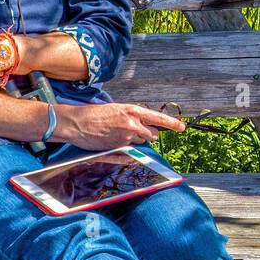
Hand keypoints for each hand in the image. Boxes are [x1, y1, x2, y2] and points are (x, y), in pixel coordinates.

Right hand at [55, 102, 184, 149]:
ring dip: (135, 140)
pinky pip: (130, 150)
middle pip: (153, 134)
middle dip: (148, 134)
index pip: (158, 118)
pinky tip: (113, 140)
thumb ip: (132, 117)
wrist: (77, 123)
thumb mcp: (116, 109)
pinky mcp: (119, 148)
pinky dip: (125, 147)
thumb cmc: (94, 115)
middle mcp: (132, 124)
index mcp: (132, 111)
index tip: (182, 128)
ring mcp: (126, 137)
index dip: (172, 124)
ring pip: (141, 142)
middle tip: (134, 131)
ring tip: (117, 133)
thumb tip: (144, 125)